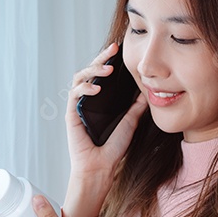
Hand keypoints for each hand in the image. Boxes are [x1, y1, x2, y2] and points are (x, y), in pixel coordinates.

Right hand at [66, 41, 149, 181]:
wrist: (101, 167)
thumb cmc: (113, 149)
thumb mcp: (130, 122)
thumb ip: (136, 107)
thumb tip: (146, 90)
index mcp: (100, 101)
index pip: (102, 75)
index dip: (108, 61)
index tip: (119, 50)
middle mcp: (87, 100)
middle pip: (90, 71)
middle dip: (101, 57)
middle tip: (113, 49)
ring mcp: (78, 105)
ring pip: (80, 77)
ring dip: (93, 70)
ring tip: (108, 69)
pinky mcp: (71, 113)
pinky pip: (74, 94)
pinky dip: (85, 88)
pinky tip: (96, 88)